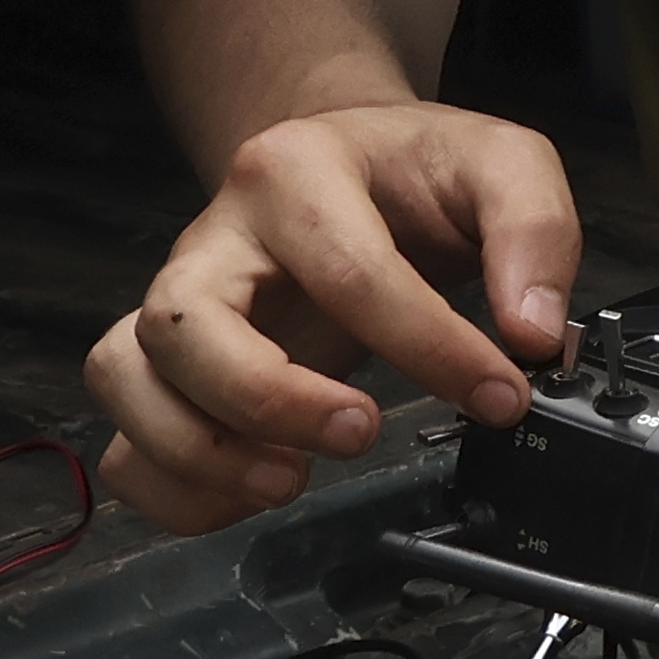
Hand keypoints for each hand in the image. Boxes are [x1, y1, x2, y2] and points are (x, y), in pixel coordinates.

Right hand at [82, 103, 581, 532]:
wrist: (351, 163)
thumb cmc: (415, 171)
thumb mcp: (500, 163)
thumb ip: (534, 231)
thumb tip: (532, 332)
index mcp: (293, 171)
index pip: (349, 270)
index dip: (430, 345)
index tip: (503, 394)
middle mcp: (214, 238)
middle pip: (183, 323)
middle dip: (268, 398)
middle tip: (361, 432)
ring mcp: (175, 302)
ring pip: (126, 377)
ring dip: (197, 451)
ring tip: (288, 479)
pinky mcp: (165, 364)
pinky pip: (124, 439)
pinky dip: (168, 486)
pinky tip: (246, 495)